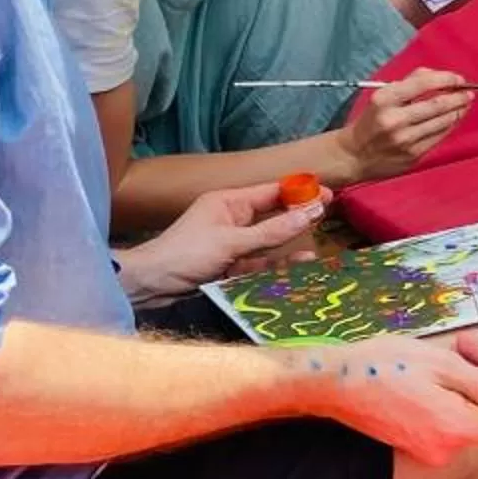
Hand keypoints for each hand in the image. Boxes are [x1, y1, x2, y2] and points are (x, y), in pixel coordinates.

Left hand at [120, 183, 325, 299]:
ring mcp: (230, 244)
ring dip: (288, 248)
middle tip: (328, 220)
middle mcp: (231, 220)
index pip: (271, 192)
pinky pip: (258, 264)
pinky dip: (274, 267)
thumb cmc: (186, 255)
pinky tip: (293, 270)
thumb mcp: (232, 242)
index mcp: (229, 202)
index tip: (326, 195)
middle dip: (298, 219)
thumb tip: (311, 213)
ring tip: (313, 255)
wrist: (149, 286)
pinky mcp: (228, 267)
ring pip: (267, 243)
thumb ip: (273, 231)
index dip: (299, 192)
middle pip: (272, 217)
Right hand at [299, 330, 477, 464]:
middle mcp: (445, 448)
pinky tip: (428, 370)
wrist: (334, 382)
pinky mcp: (413, 443)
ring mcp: (427, 449)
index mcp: (456, 429)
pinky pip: (445, 418)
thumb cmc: (385, 367)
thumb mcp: (443, 365)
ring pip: (466, 413)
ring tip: (445, 350)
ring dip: (463, 380)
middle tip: (465, 343)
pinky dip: (445, 393)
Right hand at [333, 68, 473, 180]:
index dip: (446, 79)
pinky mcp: (413, 154)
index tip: (458, 79)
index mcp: (384, 99)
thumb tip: (440, 76)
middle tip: (468, 93)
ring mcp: (405, 139)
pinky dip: (450, 125)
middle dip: (458, 96)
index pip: (423, 83)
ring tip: (464, 104)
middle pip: (437, 104)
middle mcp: (394, 119)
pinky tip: (454, 118)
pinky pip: (439, 136)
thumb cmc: (372, 121)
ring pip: (442, 121)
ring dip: (458, 111)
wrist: (354, 155)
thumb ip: (411, 82)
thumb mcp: (383, 96)